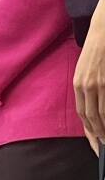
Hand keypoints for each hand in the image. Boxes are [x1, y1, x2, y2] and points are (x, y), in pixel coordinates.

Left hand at [75, 9, 104, 140]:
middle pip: (90, 117)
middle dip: (97, 134)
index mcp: (78, 83)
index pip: (82, 113)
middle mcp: (86, 85)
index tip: (94, 141)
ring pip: (101, 113)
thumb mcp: (87, 71)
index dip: (88, 130)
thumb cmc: (97, 53)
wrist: (103, 32)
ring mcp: (99, 83)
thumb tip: (94, 110)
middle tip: (103, 146)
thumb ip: (89, 89)